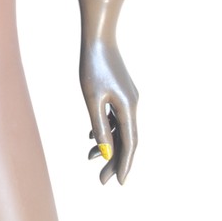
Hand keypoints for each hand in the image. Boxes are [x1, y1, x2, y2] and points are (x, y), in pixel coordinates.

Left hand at [79, 38, 137, 184]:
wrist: (98, 37)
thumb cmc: (92, 65)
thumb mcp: (92, 98)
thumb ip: (99, 125)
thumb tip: (104, 152)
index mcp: (128, 108)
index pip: (129, 144)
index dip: (124, 164)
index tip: (119, 183)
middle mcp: (132, 104)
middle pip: (127, 139)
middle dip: (114, 160)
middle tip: (101, 180)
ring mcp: (128, 98)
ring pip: (121, 129)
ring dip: (108, 145)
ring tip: (89, 158)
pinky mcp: (121, 91)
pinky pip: (116, 117)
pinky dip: (106, 129)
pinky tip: (92, 138)